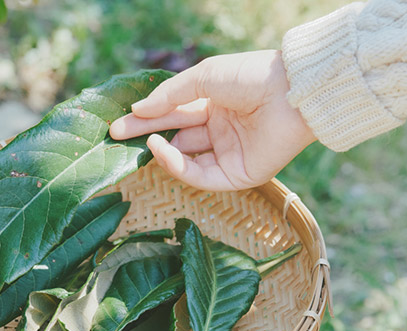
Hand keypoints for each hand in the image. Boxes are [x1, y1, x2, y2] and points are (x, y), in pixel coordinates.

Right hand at [110, 50, 315, 190]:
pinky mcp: (237, 176)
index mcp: (216, 107)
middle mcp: (221, 132)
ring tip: (144, 140)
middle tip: (116, 137)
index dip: (147, 119)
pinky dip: (178, 166)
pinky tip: (162, 149)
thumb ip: (170, 95)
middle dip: (145, 137)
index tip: (120, 123)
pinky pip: (201, 176)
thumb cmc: (251, 76)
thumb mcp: (203, 78)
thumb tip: (138, 109)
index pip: (174, 116)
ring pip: (186, 161)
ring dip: (161, 152)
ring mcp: (229, 155)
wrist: (290, 91)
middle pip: (175, 139)